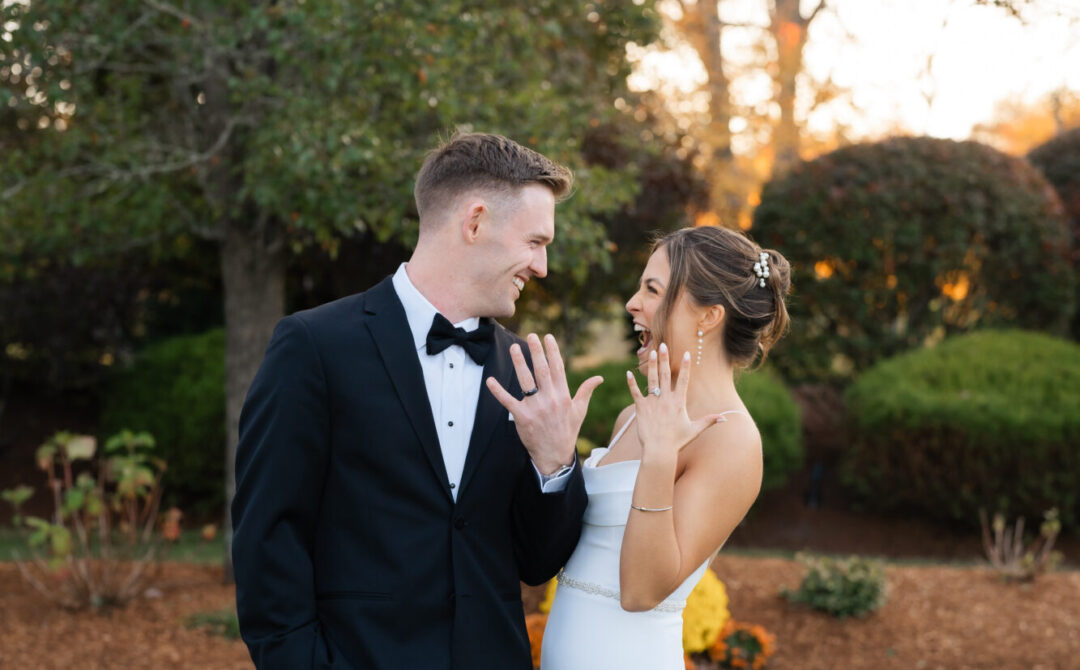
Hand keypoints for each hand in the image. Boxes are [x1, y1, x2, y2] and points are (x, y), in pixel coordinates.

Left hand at [486, 333, 603, 474]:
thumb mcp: (579, 411)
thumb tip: (598, 378)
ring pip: (526, 380)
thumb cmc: (567, 431)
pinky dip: (498, 391)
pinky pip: (508, 401)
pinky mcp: (522, 417)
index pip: (557, 368)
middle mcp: (550, 399)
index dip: (552, 351)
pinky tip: (491, 380)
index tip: (548, 337)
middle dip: (536, 351)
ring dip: (519, 363)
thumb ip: (586, 392)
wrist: (554, 455)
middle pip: (541, 370)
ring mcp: (535, 408)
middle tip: (531, 336)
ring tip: (514, 348)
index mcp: (563, 395)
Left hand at [626, 343, 724, 460]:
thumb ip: (708, 421)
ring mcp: (653, 403)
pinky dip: (631, 383)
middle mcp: (666, 399)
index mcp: (679, 402)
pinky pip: (635, 393)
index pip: (683, 380)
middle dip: (664, 359)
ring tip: (650, 352)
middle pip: (665, 375)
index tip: (686, 353)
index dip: (685, 366)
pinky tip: (628, 373)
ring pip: (651, 380)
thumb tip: (724, 418)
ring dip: (651, 365)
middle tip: (662, 345)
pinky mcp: (641, 408)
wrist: (659, 450)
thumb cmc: (677, 441)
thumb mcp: (695, 429)